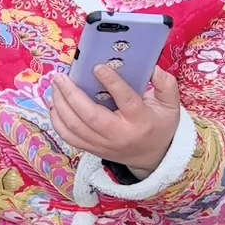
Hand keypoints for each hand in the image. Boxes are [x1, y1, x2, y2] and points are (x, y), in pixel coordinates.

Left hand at [50, 63, 181, 179]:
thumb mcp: (170, 106)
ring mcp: (103, 144)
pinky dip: (57, 120)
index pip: (125, 100)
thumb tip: (153, 68)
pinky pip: (69, 137)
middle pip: (90, 116)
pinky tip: (54, 103)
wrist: (153, 157)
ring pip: (75, 127)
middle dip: (72, 94)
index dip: (111, 82)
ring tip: (55, 85)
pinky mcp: (92, 149)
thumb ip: (166, 85)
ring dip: (60, 105)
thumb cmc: (159, 126)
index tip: (97, 67)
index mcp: (140, 120)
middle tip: (61, 76)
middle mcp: (119, 134)